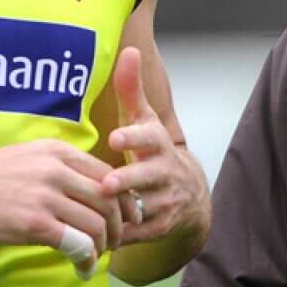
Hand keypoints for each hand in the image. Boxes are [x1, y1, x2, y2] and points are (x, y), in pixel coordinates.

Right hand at [0, 139, 114, 274]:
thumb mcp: (30, 156)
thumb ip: (63, 167)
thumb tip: (96, 191)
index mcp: (59, 152)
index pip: (110, 176)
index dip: (125, 200)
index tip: (128, 217)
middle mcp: (57, 170)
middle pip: (109, 201)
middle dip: (119, 227)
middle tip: (115, 242)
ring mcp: (47, 197)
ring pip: (97, 225)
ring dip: (104, 247)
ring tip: (96, 257)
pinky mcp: (35, 224)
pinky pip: (78, 245)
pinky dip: (87, 261)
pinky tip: (83, 270)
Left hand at [104, 47, 207, 246]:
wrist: (189, 195)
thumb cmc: (153, 150)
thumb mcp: (144, 122)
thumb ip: (131, 91)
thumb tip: (127, 50)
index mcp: (159, 144)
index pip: (150, 138)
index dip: (134, 138)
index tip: (116, 139)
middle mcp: (165, 172)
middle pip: (148, 177)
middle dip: (129, 180)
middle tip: (108, 184)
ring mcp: (165, 201)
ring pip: (142, 208)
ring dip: (121, 212)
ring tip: (101, 214)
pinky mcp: (160, 227)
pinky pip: (136, 234)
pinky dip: (118, 236)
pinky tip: (96, 237)